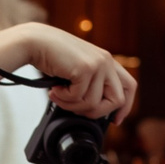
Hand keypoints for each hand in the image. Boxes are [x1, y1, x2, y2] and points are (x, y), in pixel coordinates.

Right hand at [0, 23, 136, 119]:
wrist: (35, 42)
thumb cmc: (53, 57)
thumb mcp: (79, 70)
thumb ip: (91, 84)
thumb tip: (96, 110)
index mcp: (107, 61)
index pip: (129, 87)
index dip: (125, 107)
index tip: (115, 121)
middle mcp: (106, 61)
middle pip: (117, 100)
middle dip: (96, 112)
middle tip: (76, 109)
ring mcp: (98, 64)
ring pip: (94, 103)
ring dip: (72, 105)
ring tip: (58, 95)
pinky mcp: (85, 69)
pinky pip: (79, 98)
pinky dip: (63, 99)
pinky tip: (54, 89)